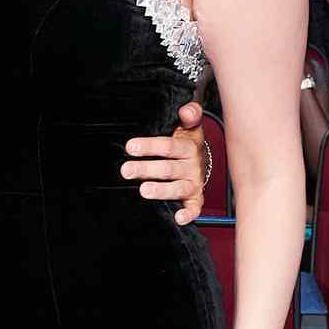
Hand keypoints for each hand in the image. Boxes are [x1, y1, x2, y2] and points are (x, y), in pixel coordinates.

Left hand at [120, 101, 207, 225]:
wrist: (202, 159)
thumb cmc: (186, 141)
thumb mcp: (189, 125)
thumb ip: (189, 113)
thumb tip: (185, 110)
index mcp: (188, 146)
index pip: (168, 145)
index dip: (150, 146)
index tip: (130, 147)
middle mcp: (192, 166)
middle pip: (168, 168)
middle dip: (146, 169)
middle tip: (126, 170)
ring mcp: (192, 183)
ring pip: (177, 188)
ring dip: (161, 190)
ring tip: (144, 190)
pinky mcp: (195, 198)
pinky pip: (195, 208)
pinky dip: (188, 214)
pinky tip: (178, 218)